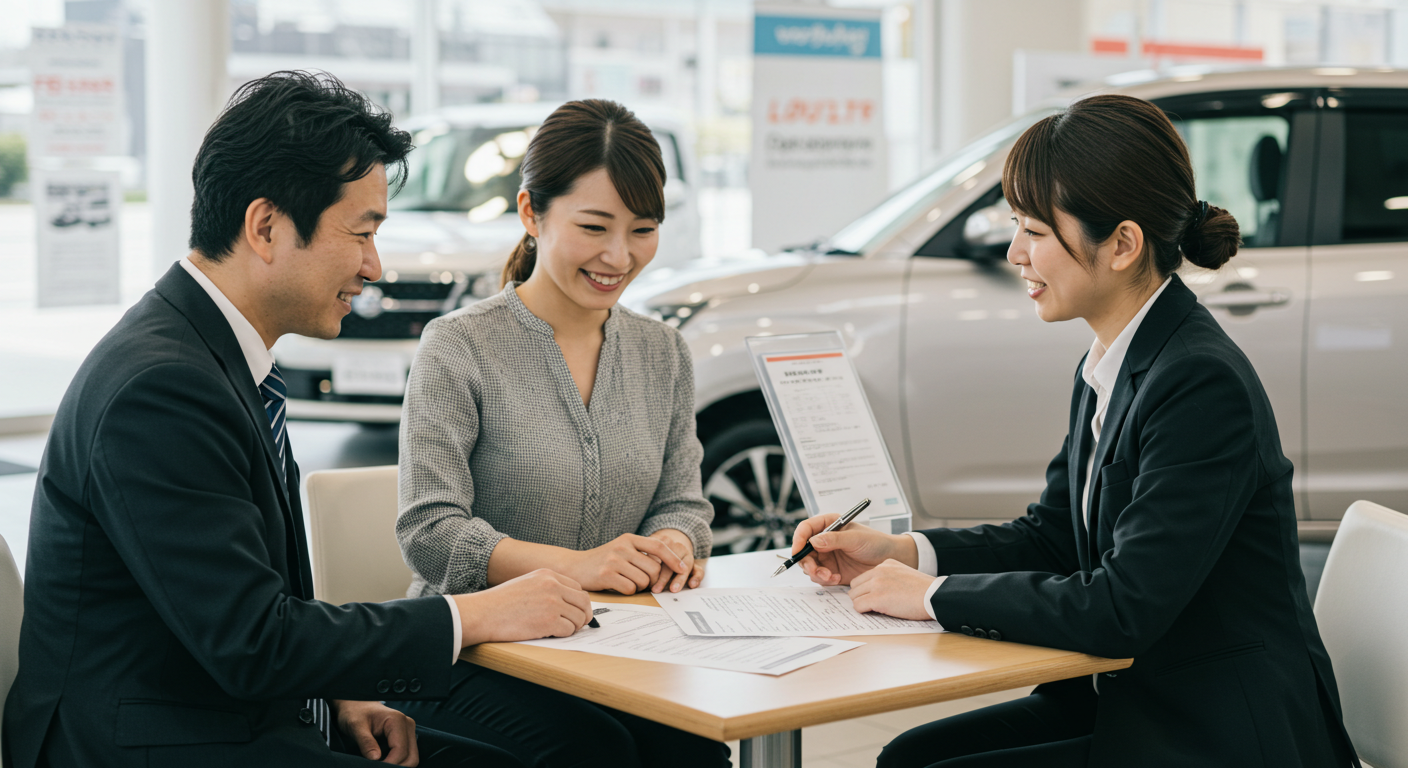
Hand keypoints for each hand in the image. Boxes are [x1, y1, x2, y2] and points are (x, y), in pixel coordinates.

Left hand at [331, 700, 418, 764]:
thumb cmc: (355, 712)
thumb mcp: (355, 726)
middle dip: (396, 767)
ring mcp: (407, 731)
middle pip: (411, 757)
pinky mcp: (404, 737)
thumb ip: (366, 742)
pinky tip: (383, 762)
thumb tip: (375, 759)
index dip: (390, 764)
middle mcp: (407, 725)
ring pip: (411, 758)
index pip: (401, 750)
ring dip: (397, 765)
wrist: (356, 705)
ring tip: (379, 765)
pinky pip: (406, 755)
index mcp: (397, 720)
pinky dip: (396, 762)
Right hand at [454, 569, 590, 645]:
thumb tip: (568, 602)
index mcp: (548, 574)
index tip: (575, 611)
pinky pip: (569, 630)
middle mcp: (553, 586)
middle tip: (577, 624)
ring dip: (573, 627)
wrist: (483, 613)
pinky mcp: (549, 621)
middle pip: (584, 602)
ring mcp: (552, 603)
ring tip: (559, 630)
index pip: (578, 588)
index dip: (579, 602)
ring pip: (579, 618)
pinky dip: (564, 635)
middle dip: (583, 615)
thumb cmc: (500, 602)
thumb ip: (547, 587)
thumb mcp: (527, 583)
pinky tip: (551, 634)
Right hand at [564, 533, 688, 593]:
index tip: (682, 569)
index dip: (673, 558)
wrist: (574, 566)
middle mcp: (622, 547)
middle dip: (653, 581)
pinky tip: (617, 586)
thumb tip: (668, 565)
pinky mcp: (606, 575)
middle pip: (654, 569)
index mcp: (629, 539)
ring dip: (639, 587)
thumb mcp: (621, 549)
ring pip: (643, 581)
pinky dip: (628, 591)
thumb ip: (641, 553)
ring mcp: (614, 560)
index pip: (658, 546)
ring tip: (626, 582)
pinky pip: (630, 589)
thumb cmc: (602, 561)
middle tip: (644, 584)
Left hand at [647, 529, 704, 592]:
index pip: (657, 555)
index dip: (651, 567)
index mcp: (662, 542)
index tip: (646, 579)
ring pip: (686, 565)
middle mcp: (676, 547)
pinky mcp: (694, 563)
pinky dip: (697, 577)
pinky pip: (698, 569)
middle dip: (663, 577)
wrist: (672, 541)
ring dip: (679, 579)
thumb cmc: (655, 551)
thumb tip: (635, 577)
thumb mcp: (648, 549)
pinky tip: (692, 584)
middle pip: (670, 562)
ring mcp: (686, 555)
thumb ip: (643, 559)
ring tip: (673, 589)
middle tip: (656, 589)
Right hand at [791, 513, 917, 585]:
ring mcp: (827, 556)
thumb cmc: (876, 543)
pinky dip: (824, 580)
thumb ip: (834, 539)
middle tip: (816, 570)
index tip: (797, 551)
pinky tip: (837, 578)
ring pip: (809, 566)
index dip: (798, 539)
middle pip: (803, 550)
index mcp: (829, 525)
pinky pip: (819, 577)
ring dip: (816, 573)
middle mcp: (824, 540)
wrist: (889, 560)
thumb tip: (814, 541)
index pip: (806, 529)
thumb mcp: (856, 538)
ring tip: (830, 576)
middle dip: (807, 562)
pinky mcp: (831, 571)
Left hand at [849, 559, 937, 620]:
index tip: (873, 597)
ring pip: (854, 596)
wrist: (935, 596)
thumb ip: (888, 578)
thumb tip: (874, 591)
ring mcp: (877, 584)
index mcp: (886, 564)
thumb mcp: (904, 575)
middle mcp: (879, 571)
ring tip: (876, 609)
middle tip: (872, 605)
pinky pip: (858, 606)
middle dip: (861, 596)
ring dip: (863, 604)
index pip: (863, 577)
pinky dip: (864, 611)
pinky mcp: (877, 598)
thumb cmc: (924, 591)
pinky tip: (876, 612)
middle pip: (855, 586)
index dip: (866, 589)